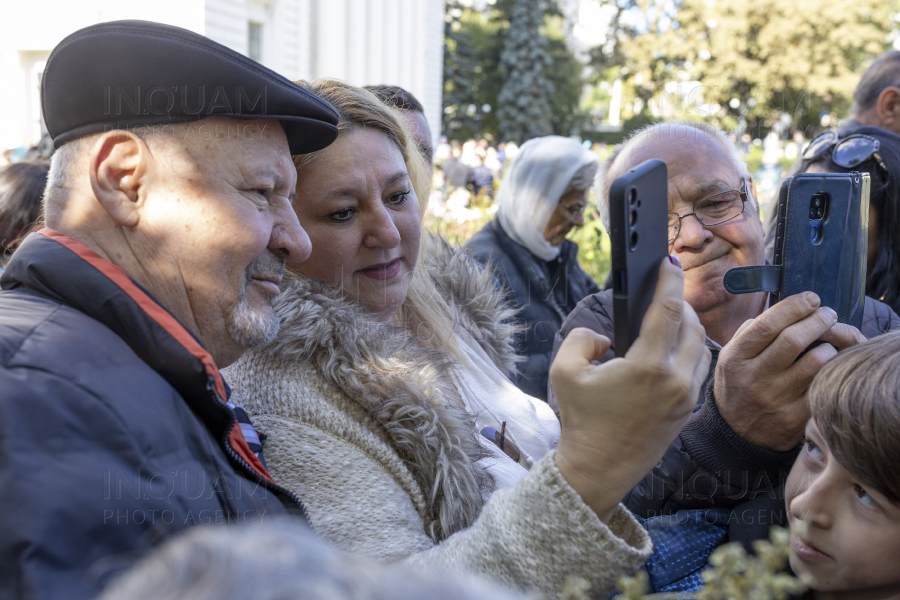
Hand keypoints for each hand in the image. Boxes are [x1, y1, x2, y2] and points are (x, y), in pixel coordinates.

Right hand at [551, 258, 710, 521]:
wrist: (598, 470)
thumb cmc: (580, 421)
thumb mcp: (564, 371)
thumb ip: (581, 339)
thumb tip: (605, 336)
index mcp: (647, 367)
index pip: (668, 309)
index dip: (669, 279)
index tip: (668, 261)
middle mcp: (675, 380)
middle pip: (691, 324)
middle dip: (680, 301)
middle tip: (664, 289)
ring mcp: (686, 397)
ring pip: (701, 346)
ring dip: (688, 326)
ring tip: (669, 316)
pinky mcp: (688, 411)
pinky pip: (699, 368)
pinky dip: (690, 349)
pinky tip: (672, 347)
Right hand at [713, 292, 864, 451]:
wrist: (737, 435)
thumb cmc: (737, 387)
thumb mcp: (729, 359)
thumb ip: (748, 333)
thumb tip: (781, 310)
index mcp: (736, 359)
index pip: (767, 325)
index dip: (794, 306)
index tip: (811, 298)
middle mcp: (754, 378)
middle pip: (794, 339)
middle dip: (818, 319)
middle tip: (827, 314)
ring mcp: (776, 399)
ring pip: (816, 361)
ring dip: (829, 345)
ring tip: (828, 341)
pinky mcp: (796, 417)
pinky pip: (824, 384)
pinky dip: (832, 369)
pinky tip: (830, 363)